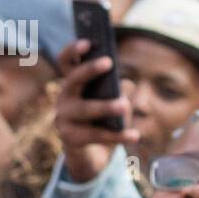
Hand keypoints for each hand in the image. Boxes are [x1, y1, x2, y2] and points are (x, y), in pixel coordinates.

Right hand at [53, 39, 138, 182]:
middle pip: (73, 80)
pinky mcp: (70, 139)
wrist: (89, 155)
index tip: (89, 41)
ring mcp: (64, 119)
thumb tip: (125, 84)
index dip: (73, 50)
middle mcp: (63, 98)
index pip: (66, 62)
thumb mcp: (112, 101)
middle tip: (109, 62)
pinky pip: (96, 135)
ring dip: (105, 106)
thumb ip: (118, 89)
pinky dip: (117, 136)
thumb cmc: (102, 120)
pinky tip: (135, 135)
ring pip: (85, 109)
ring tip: (124, 105)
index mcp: (72, 84)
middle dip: (89, 70)